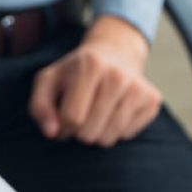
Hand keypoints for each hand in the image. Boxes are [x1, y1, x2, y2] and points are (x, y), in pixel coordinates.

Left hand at [29, 16, 161, 147]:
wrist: (113, 52)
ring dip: (96, 132)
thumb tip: (51, 132)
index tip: (62, 113)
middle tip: (80, 110)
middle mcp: (117, 75)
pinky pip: (127, 135)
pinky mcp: (152, 99)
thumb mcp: (49, 80)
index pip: (71, 118)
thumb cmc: (75, 71)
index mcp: (90, 64)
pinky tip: (113, 108)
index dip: (62, 124)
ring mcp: (138, 87)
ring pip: (109, 138)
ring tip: (95, 110)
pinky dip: (116, 129)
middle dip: (79, 130)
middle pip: (89, 132)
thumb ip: (40, 106)